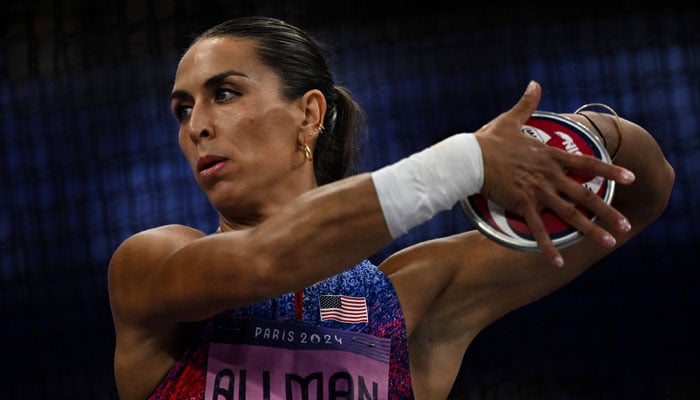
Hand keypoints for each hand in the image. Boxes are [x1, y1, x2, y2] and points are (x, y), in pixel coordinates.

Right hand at [474, 81, 634, 266]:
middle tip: (625, 225)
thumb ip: (527, 104)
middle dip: (608, 212)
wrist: (469, 157)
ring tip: (609, 243)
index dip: (610, 171)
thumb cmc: (487, 140)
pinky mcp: (522, 204)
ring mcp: (537, 191)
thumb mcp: (510, 119)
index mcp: (549, 156)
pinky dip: (549, 247)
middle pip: (585, 196)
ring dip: (591, 231)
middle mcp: (549, 175)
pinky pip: (539, 229)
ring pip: (570, 214)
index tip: (629, 178)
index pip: (587, 164)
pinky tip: (558, 262)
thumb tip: (535, 83)